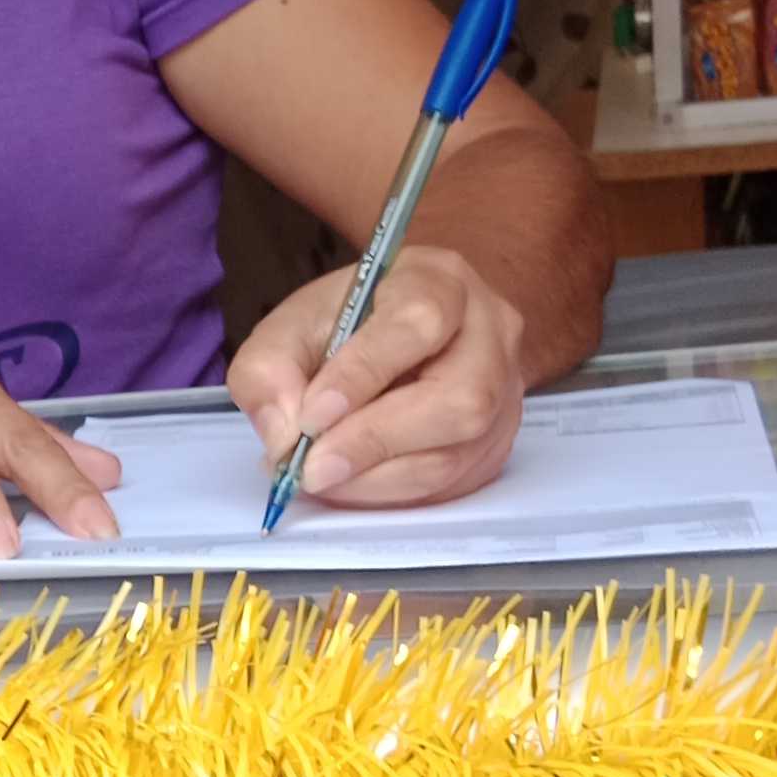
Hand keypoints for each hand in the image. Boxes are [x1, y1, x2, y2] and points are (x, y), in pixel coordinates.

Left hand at [228, 242, 527, 507]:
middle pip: (458, 398)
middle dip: (375, 441)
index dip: (364, 375)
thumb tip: (284, 435)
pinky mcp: (496, 445)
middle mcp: (491, 335)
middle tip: (311, 467)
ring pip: (455, 453)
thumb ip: (271, 369)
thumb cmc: (347, 325)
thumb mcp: (291, 325)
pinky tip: (349, 484)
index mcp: (441, 281)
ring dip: (375, 478)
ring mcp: (505, 394)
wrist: (398, 339)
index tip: (311, 416)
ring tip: (318, 477)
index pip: (418, 324)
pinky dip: (390, 494)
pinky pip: (451, 485)